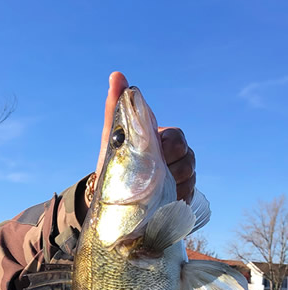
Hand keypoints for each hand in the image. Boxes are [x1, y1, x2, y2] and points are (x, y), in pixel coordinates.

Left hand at [95, 71, 195, 203]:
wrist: (110, 197)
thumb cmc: (114, 162)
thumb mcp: (112, 137)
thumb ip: (114, 107)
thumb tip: (116, 75)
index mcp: (161, 140)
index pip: (177, 137)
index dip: (171, 145)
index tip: (159, 152)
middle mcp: (174, 157)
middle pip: (189, 158)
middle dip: (175, 168)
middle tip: (156, 176)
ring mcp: (178, 177)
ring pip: (190, 178)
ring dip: (176, 186)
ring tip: (157, 192)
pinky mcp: (178, 196)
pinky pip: (188, 197)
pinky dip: (177, 200)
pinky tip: (164, 203)